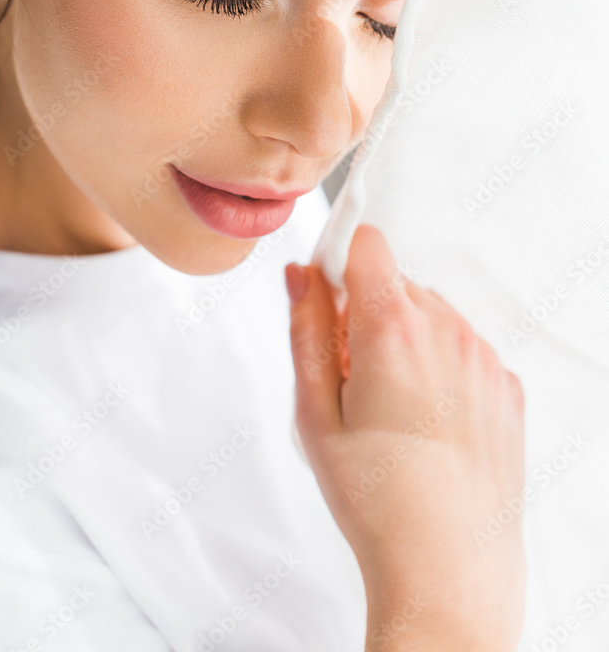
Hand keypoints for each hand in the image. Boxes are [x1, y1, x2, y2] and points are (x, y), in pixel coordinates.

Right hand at [286, 224, 525, 651]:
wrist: (448, 565)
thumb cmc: (377, 499)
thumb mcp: (314, 413)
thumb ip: (306, 329)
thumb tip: (301, 276)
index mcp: (393, 329)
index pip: (367, 243)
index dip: (338, 260)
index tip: (327, 290)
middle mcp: (447, 331)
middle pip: (396, 284)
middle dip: (366, 314)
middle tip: (351, 378)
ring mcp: (483, 358)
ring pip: (432, 316)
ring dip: (406, 340)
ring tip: (391, 409)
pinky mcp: (506, 386)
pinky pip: (464, 349)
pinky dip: (441, 367)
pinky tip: (426, 422)